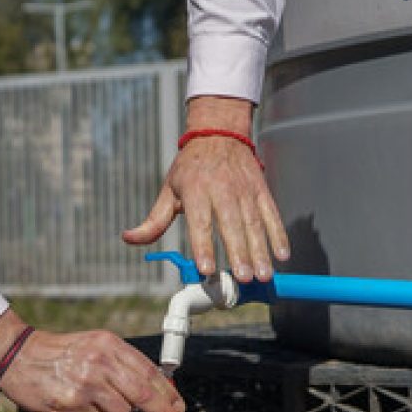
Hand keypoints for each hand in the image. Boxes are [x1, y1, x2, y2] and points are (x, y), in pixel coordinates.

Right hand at [0, 312, 188, 411]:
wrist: (17, 355)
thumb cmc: (60, 353)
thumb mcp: (96, 346)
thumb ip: (124, 365)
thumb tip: (158, 391)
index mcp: (109, 345)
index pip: (149, 373)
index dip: (169, 396)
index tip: (180, 410)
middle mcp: (99, 363)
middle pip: (144, 396)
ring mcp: (84, 385)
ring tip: (94, 399)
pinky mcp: (69, 405)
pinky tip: (76, 404)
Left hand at [122, 95, 289, 282]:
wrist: (219, 132)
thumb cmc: (190, 168)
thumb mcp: (168, 190)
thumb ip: (153, 221)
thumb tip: (129, 238)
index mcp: (196, 192)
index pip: (199, 223)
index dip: (203, 246)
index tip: (207, 268)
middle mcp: (222, 190)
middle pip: (232, 225)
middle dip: (239, 253)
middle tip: (243, 278)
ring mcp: (244, 190)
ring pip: (254, 223)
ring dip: (260, 251)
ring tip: (263, 275)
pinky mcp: (261, 190)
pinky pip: (271, 214)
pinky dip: (279, 234)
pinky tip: (282, 254)